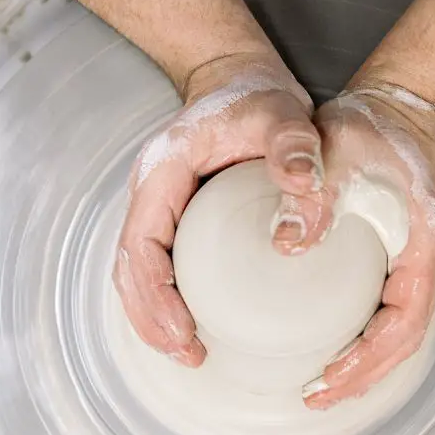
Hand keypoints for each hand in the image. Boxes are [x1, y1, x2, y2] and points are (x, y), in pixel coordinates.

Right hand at [114, 55, 321, 364]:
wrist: (240, 78)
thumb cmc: (258, 96)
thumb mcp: (283, 114)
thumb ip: (294, 147)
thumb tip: (305, 188)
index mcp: (163, 171)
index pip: (142, 244)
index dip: (155, 294)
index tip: (183, 331)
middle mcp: (151, 193)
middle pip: (130, 270)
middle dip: (151, 320)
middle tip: (189, 356)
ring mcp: (159, 208)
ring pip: (138, 274)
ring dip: (155, 319)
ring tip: (190, 354)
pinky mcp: (174, 220)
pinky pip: (159, 268)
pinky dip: (168, 303)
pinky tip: (196, 328)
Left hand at [271, 83, 434, 408]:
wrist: (394, 106)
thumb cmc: (367, 128)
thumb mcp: (334, 153)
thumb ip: (312, 196)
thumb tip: (286, 245)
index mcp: (425, 240)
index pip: (403, 322)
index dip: (367, 360)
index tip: (327, 380)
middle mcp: (434, 257)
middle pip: (406, 340)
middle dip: (364, 376)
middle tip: (318, 397)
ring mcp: (424, 261)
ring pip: (402, 332)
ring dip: (367, 366)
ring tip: (324, 388)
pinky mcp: (408, 259)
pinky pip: (392, 314)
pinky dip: (367, 342)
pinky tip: (337, 354)